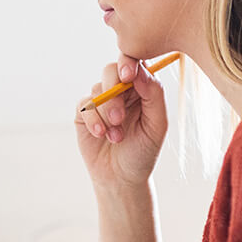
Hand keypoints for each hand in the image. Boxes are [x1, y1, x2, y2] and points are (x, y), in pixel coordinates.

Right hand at [74, 54, 168, 188]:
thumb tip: (140, 71)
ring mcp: (101, 101)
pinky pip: (84, 105)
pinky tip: (100, 134)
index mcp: (141, 89)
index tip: (128, 76)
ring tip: (116, 137)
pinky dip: (93, 119)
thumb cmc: (143, 151)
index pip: (135, 64)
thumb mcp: (157, 125)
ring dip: (106, 114)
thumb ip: (154, 95)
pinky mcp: (84, 114)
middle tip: (119, 117)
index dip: (129, 64)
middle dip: (113, 93)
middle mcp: (120, 91)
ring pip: (97, 90)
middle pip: (111, 71)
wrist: (122, 178)